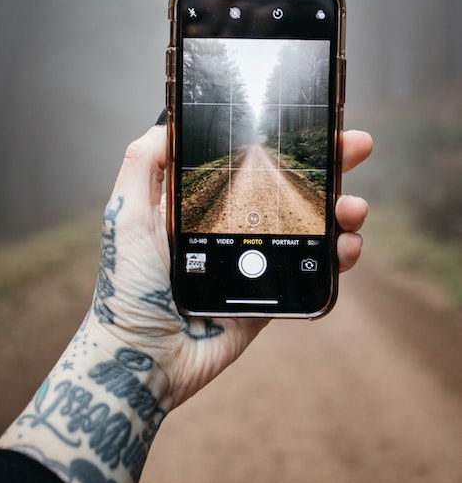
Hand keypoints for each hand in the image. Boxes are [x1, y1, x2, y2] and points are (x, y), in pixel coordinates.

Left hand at [91, 126, 372, 407]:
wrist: (143, 359)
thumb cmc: (126, 287)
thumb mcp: (126, 216)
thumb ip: (143, 165)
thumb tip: (168, 123)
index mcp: (203, 202)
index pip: (251, 162)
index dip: (283, 142)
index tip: (313, 123)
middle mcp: (234, 224)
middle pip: (289, 187)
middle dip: (327, 164)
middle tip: (356, 147)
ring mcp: (256, 259)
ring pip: (310, 225)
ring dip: (340, 209)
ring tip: (352, 207)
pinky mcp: (271, 292)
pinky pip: (312, 269)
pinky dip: (337, 255)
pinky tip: (346, 246)